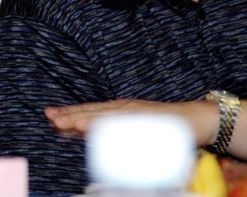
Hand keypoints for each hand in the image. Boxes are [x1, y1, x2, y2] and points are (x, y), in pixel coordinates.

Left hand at [45, 98, 215, 144]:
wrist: (197, 120)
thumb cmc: (166, 127)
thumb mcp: (137, 128)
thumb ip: (117, 132)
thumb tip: (94, 138)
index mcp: (120, 110)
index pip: (90, 111)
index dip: (70, 113)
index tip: (51, 116)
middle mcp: (124, 108)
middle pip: (92, 111)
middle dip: (70, 116)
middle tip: (50, 119)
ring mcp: (135, 112)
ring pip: (104, 116)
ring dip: (82, 120)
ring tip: (63, 123)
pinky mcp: (147, 118)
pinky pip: (124, 123)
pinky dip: (108, 125)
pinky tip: (94, 127)